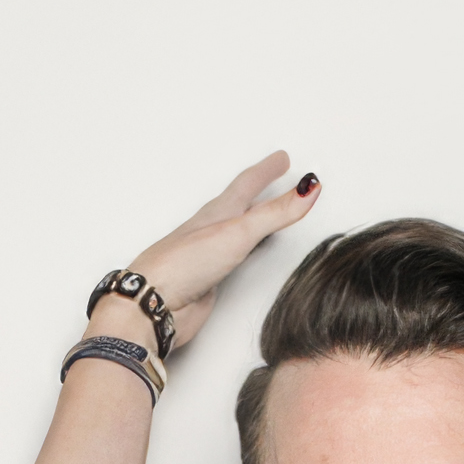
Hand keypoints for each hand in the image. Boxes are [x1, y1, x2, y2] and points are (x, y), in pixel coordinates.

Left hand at [99, 152, 321, 352]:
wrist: (154, 304)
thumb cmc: (184, 264)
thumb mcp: (238, 233)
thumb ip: (275, 213)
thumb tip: (309, 189)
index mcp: (218, 212)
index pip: (247, 184)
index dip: (267, 170)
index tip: (283, 158)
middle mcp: (212, 230)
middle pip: (241, 202)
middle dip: (260, 188)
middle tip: (275, 174)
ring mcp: (210, 256)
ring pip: (237, 231)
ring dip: (253, 219)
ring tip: (264, 211)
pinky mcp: (209, 281)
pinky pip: (235, 260)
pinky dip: (247, 251)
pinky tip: (246, 255)